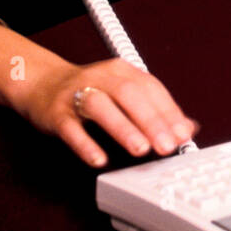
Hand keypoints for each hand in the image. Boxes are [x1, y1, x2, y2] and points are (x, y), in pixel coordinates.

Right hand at [21, 56, 196, 166]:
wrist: (42, 83)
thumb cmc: (92, 91)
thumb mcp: (124, 92)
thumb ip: (155, 109)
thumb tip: (187, 128)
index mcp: (121, 71)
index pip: (150, 88)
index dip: (168, 112)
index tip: (182, 134)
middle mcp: (100, 77)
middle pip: (129, 95)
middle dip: (150, 121)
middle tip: (166, 146)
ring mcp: (76, 94)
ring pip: (100, 106)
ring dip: (123, 128)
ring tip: (140, 150)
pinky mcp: (56, 113)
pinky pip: (70, 128)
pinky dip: (85, 144)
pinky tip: (99, 159)